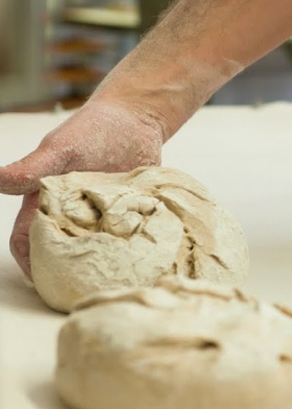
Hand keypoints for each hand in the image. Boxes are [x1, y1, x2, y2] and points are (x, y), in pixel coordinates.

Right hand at [0, 98, 163, 276]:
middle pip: (64, 253)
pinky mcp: (133, 215)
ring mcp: (105, 217)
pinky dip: (136, 250)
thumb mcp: (61, 148)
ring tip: (117, 282)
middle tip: (86, 290)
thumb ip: (33, 168)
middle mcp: (75, 214)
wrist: (136, 118)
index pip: (29, 241)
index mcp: (48, 203)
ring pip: (99, 250)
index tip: (46, 281)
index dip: (32, 263)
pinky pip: (132, 238)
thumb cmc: (92, 129)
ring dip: (104, 265)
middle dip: (70, 272)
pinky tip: (145, 264)